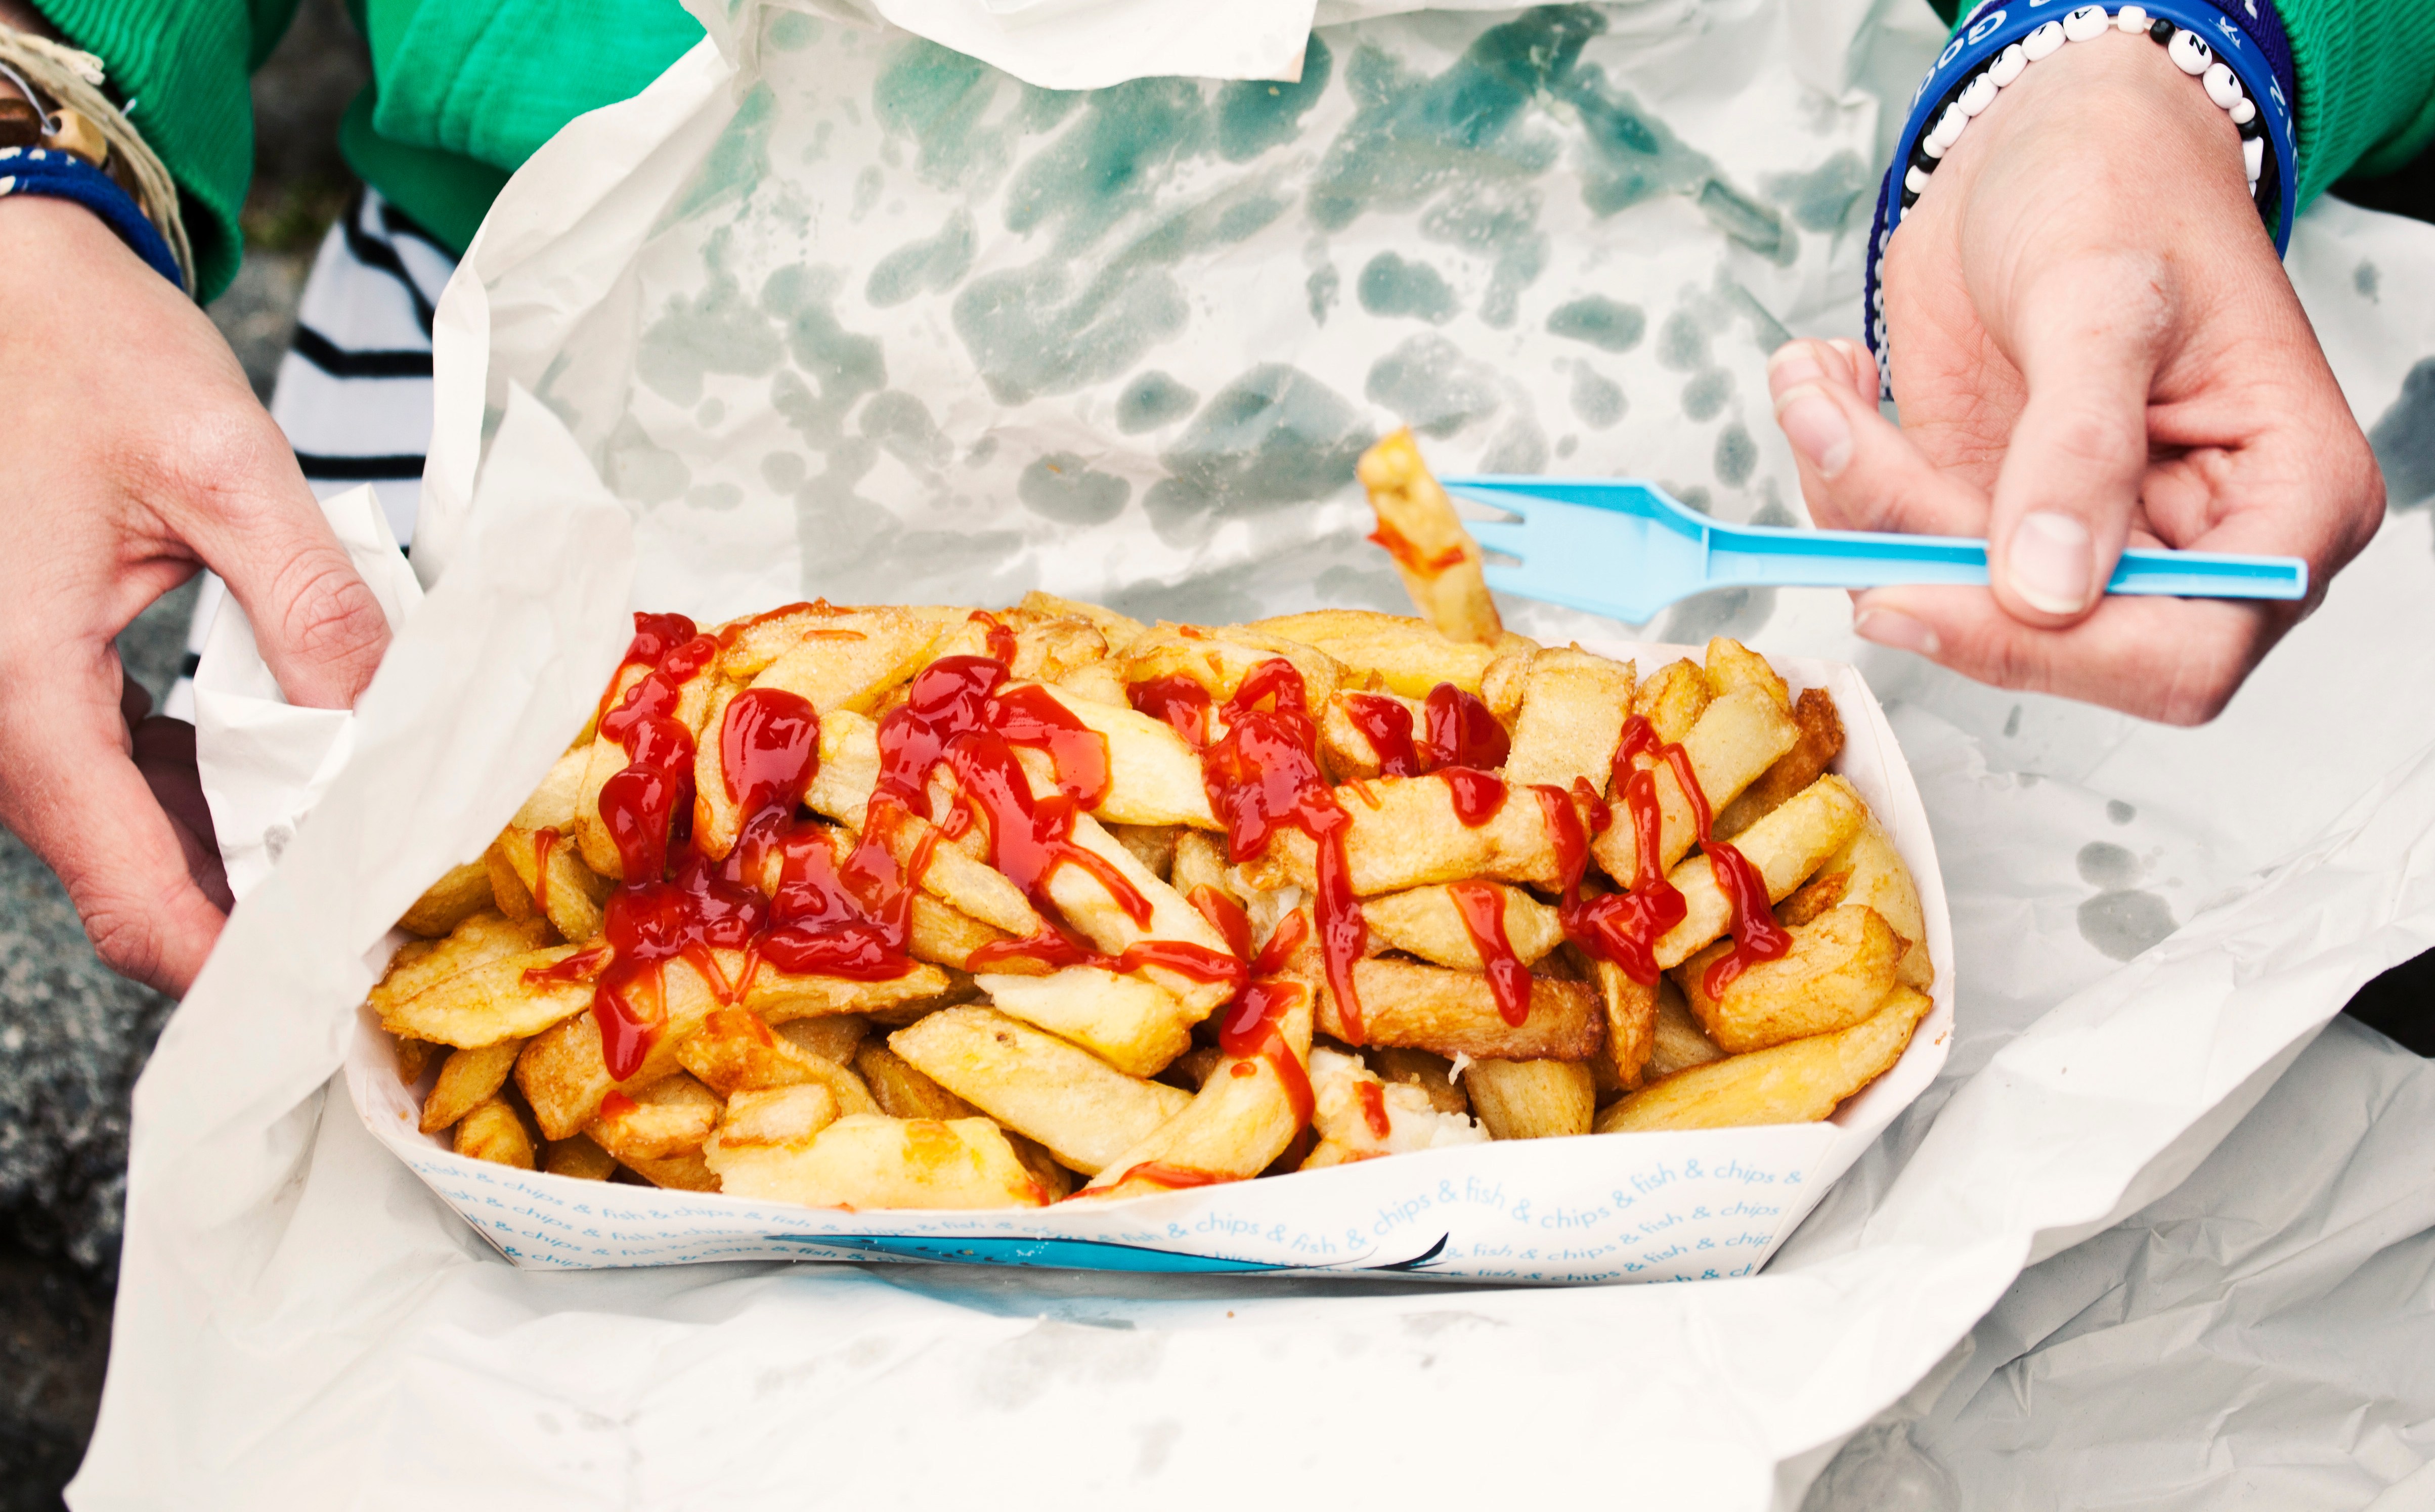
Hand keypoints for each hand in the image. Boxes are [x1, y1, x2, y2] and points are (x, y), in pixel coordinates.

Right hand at [0, 196, 390, 993]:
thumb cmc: (77, 348)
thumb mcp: (222, 469)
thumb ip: (313, 609)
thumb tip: (388, 727)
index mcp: (21, 695)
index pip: (140, 903)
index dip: (251, 956)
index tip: (355, 965)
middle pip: (142, 886)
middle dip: (267, 899)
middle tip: (396, 892)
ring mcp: (7, 716)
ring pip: (133, 839)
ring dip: (244, 842)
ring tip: (366, 823)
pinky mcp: (29, 688)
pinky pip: (117, 778)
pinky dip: (205, 785)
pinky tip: (293, 758)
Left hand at [1766, 27, 2383, 724]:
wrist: (2045, 139)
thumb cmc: (2119, 188)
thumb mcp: (2105, 299)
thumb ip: (2080, 446)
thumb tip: (2047, 586)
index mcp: (2283, 504)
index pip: (2182, 653)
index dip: (2051, 651)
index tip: (1925, 593)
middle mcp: (2186, 544)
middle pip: (2049, 642)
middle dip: (1924, 553)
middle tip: (1844, 444)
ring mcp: (2075, 535)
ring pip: (1945, 593)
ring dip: (1856, 497)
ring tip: (1822, 386)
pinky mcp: (1985, 514)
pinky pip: (1893, 541)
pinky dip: (1837, 471)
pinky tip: (1829, 383)